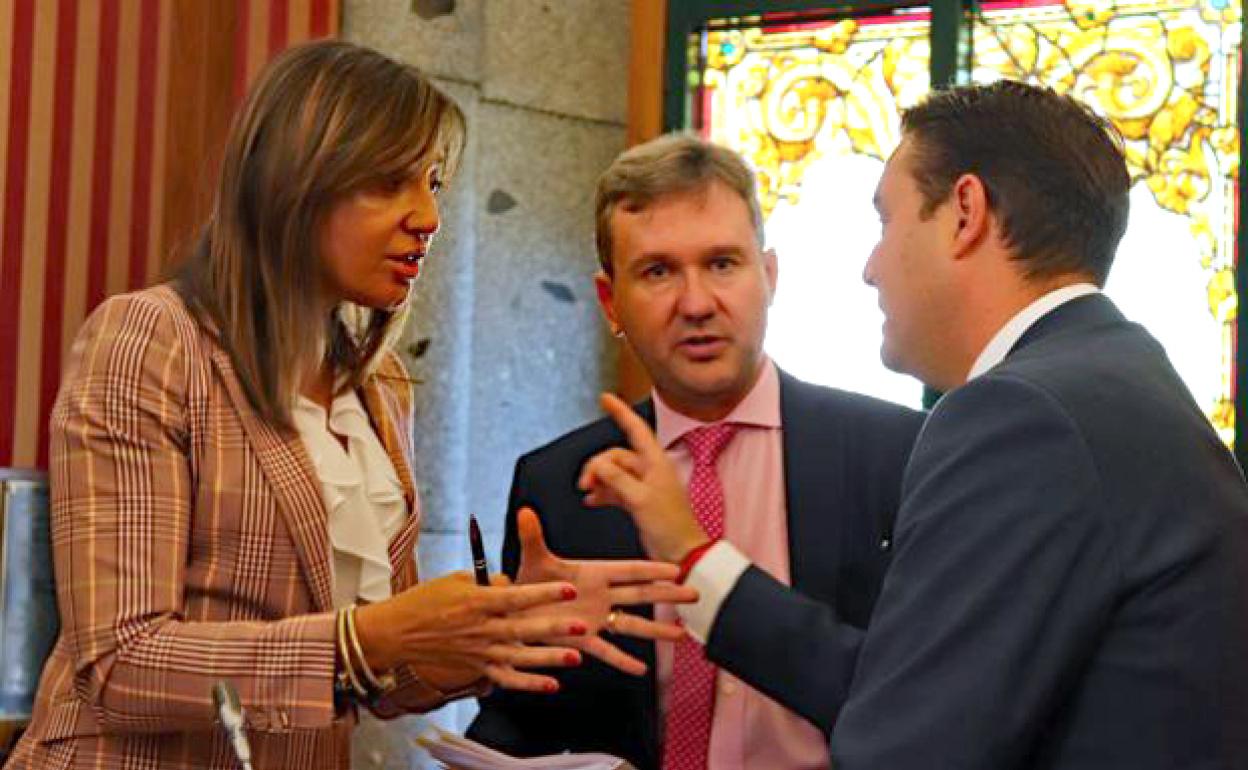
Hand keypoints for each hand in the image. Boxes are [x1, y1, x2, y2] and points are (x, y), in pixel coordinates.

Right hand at [353, 572, 587, 692]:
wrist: (397, 632)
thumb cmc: (426, 600)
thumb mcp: (456, 580)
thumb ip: (489, 582)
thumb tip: (513, 584)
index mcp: (476, 601)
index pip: (516, 596)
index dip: (543, 593)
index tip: (568, 588)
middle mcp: (481, 629)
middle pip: (523, 629)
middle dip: (554, 627)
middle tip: (581, 625)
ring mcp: (479, 651)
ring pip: (520, 658)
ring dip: (548, 659)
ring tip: (575, 658)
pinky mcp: (477, 667)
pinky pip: (506, 679)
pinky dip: (528, 684)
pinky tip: (552, 685)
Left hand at [515, 507, 696, 674]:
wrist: (515, 609)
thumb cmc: (528, 580)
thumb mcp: (533, 559)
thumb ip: (532, 537)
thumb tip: (524, 511)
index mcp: (594, 573)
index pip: (629, 570)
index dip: (653, 570)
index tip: (677, 569)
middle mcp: (601, 595)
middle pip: (640, 595)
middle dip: (668, 595)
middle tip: (695, 593)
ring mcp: (595, 618)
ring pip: (631, 624)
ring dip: (656, 630)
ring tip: (682, 635)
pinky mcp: (583, 640)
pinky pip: (606, 651)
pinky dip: (622, 661)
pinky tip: (640, 670)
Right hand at [578, 393, 711, 563]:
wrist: (683, 553)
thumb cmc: (670, 527)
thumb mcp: (640, 500)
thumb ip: (617, 479)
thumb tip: (598, 465)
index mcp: (655, 463)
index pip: (636, 429)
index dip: (620, 412)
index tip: (605, 398)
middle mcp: (649, 470)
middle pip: (616, 455)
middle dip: (597, 466)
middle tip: (584, 483)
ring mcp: (643, 486)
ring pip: (613, 473)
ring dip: (598, 480)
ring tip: (586, 492)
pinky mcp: (638, 502)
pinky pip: (615, 490)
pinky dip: (603, 493)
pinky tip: (591, 501)